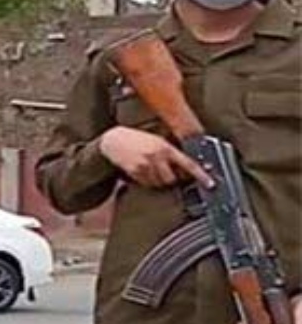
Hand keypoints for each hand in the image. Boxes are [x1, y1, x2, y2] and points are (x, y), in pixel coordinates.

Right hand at [99, 127, 213, 188]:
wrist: (114, 140)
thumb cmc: (136, 139)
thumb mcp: (157, 140)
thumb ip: (171, 152)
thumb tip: (185, 166)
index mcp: (166, 148)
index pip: (188, 164)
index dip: (201, 175)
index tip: (209, 183)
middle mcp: (156, 157)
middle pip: (172, 179)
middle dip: (172, 178)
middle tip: (168, 172)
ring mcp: (145, 166)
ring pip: (159, 183)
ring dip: (159, 180)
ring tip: (153, 169)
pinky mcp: (135, 172)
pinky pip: (147, 184)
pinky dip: (148, 180)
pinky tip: (143, 170)